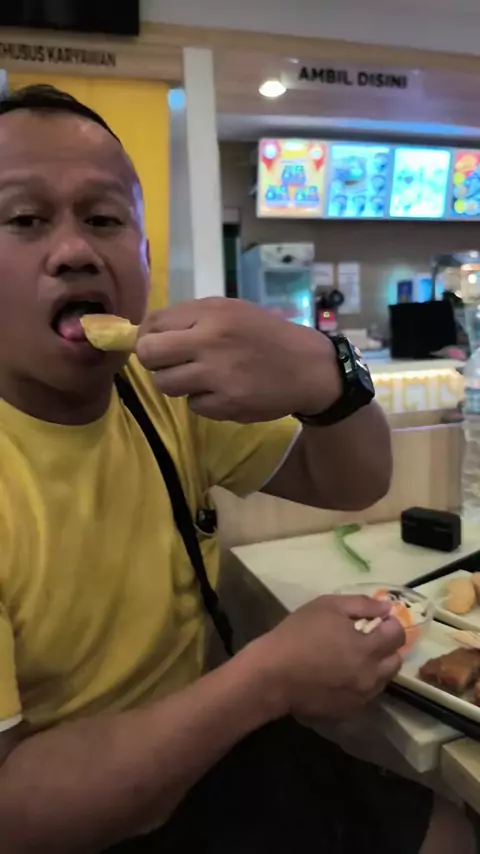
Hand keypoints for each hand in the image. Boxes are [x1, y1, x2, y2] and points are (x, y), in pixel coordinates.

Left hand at [135, 298, 341, 421]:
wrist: (309, 367)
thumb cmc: (266, 335)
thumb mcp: (232, 311)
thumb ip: (193, 318)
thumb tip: (146, 332)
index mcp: (211, 312)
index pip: (153, 323)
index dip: (148, 336)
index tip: (158, 345)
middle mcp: (210, 339)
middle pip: (149, 354)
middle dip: (153, 362)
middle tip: (170, 365)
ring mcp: (217, 373)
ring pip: (165, 383)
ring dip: (177, 384)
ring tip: (199, 379)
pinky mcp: (226, 403)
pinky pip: (193, 405)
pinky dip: (204, 401)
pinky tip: (223, 392)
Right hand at [249, 594, 403, 720]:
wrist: (271, 675)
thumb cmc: (297, 635)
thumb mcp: (327, 606)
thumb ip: (361, 605)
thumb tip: (386, 608)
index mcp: (368, 648)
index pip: (397, 636)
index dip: (390, 625)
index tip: (378, 622)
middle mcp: (371, 676)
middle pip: (395, 662)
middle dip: (386, 648)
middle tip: (366, 640)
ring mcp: (360, 698)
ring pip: (381, 681)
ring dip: (374, 668)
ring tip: (351, 659)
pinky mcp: (347, 713)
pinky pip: (363, 697)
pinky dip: (358, 685)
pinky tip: (339, 677)